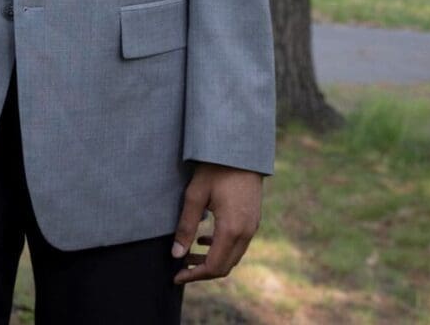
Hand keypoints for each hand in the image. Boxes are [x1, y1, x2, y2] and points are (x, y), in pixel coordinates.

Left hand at [171, 162, 261, 284]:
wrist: (242, 152)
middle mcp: (246, 232)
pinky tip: (203, 239)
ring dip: (211, 260)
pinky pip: (238, 244)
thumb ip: (186, 226)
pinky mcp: (253, 220)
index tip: (176, 276)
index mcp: (231, 229)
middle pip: (225, 266)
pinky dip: (221, 249)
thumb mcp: (195, 195)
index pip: (214, 266)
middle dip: (202, 271)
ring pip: (232, 257)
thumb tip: (176, 254)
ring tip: (188, 252)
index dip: (194, 275)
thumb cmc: (216, 169)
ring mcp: (252, 227)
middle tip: (180, 267)